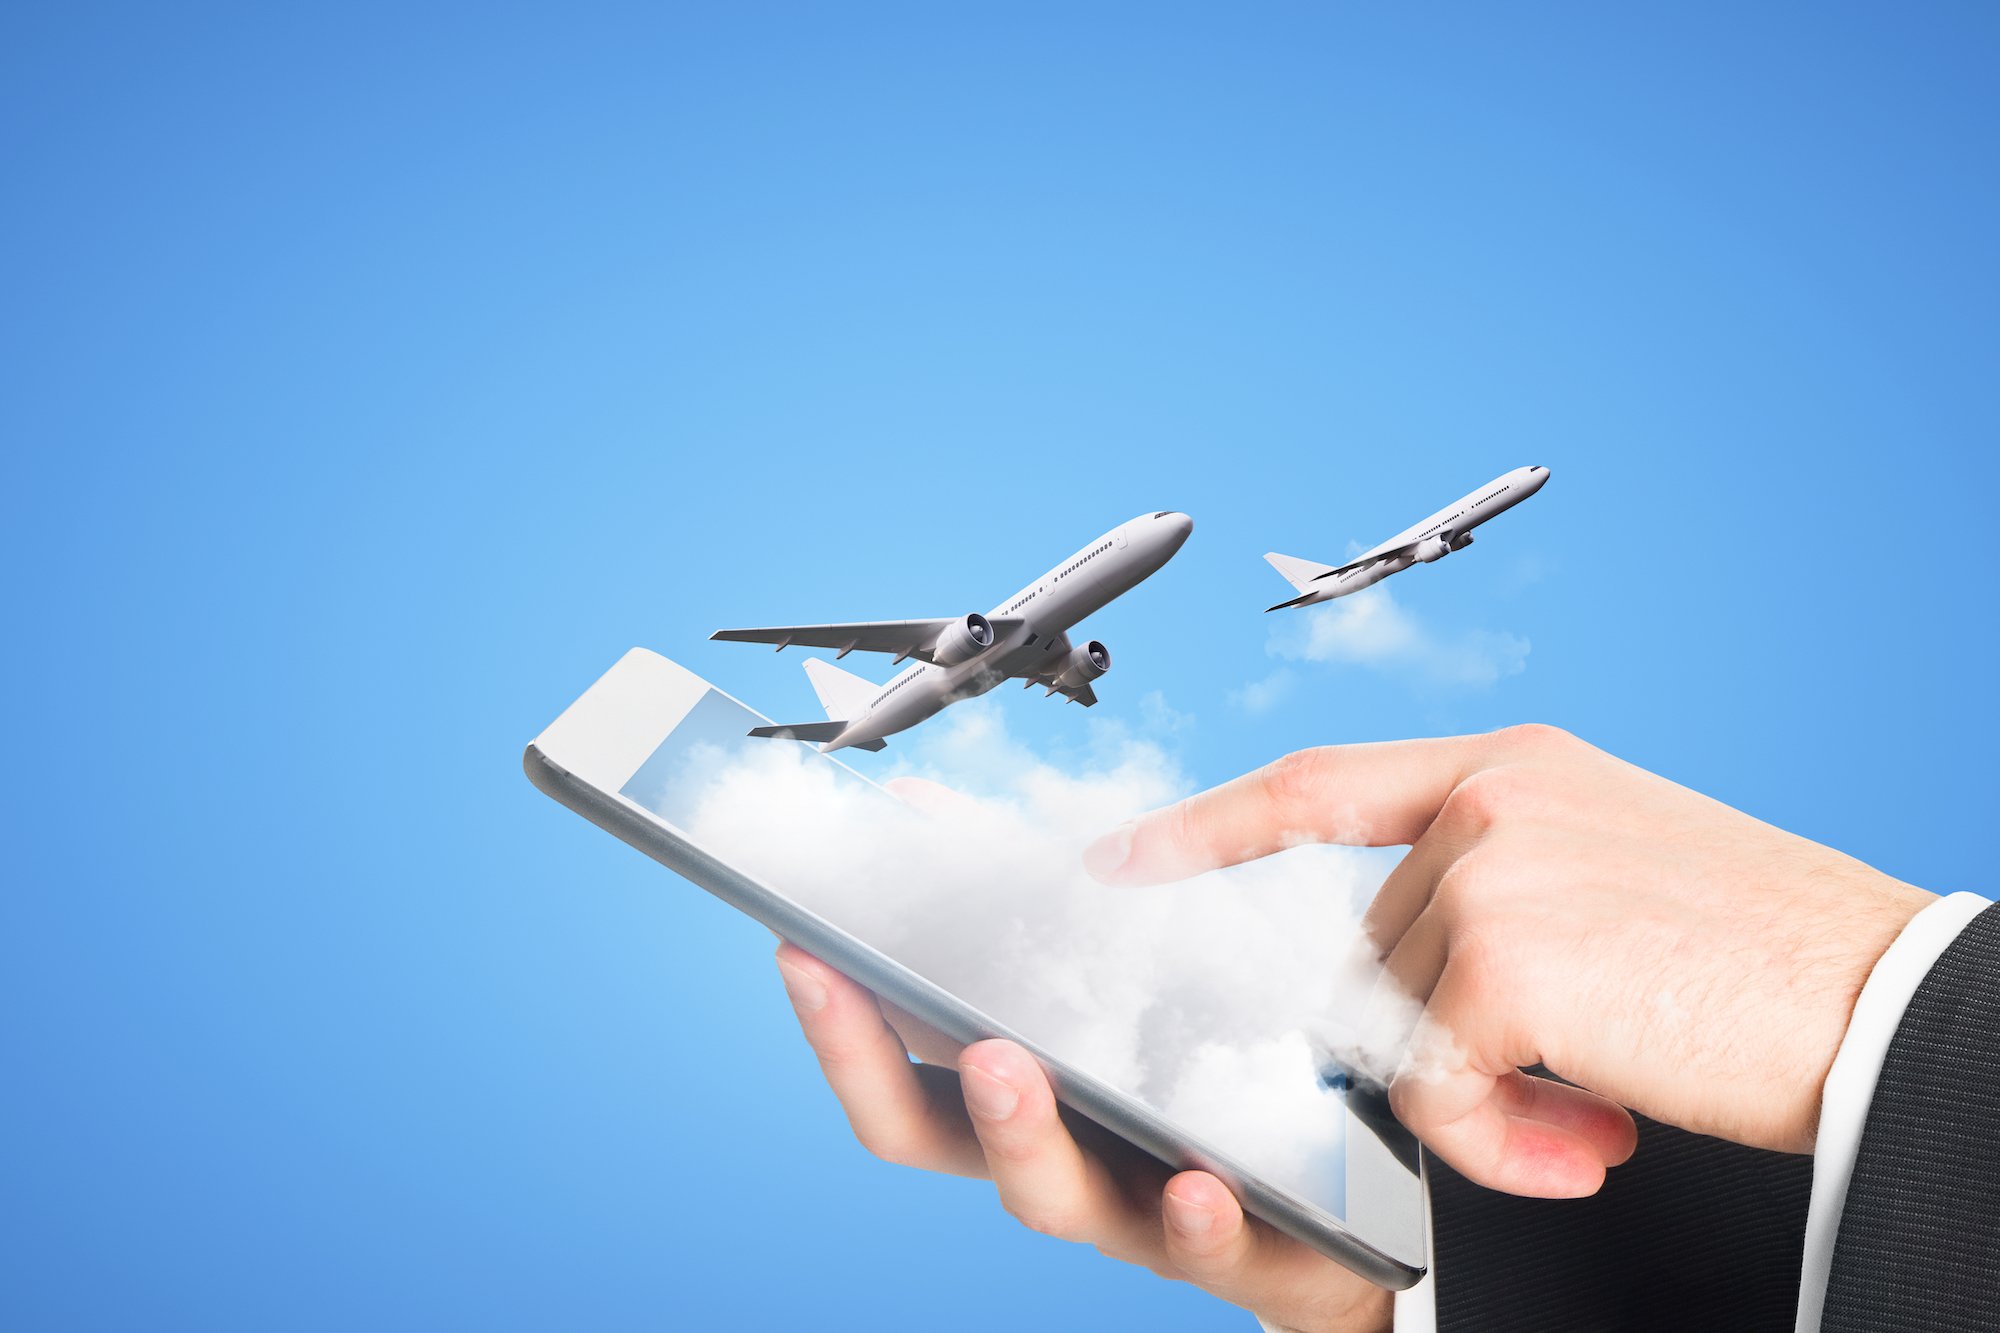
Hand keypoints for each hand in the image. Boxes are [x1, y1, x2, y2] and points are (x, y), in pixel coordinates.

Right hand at [772, 940, 1392, 1332]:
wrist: (1361, 1207)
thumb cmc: (1215, 1076)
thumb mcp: (1127, 981)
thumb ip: (1033, 913)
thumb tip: (927, 812)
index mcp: (1027, 1101)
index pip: (901, 1074)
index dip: (839, 1020)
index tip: (796, 944)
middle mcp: (1064, 1161)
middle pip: (936, 1141)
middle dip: (878, 1068)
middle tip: (849, 985)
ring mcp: (1145, 1213)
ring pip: (1059, 1196)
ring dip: (1018, 1133)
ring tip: (1000, 1064)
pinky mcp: (1251, 1250)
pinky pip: (1217, 1249)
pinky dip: (1196, 1219)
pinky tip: (1196, 1181)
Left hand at [1083, 724, 1934, 1197]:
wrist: (1890, 1005)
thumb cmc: (1765, 957)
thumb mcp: (1609, 878)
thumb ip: (1493, 894)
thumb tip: (1398, 984)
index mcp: (1509, 768)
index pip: (1319, 784)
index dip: (1210, 825)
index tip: (1122, 858)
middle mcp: (1490, 799)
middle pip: (1368, 951)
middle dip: (1437, 1047)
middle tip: (1552, 1099)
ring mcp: (1492, 868)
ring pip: (1399, 1027)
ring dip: (1484, 1105)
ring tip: (1593, 1121)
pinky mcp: (1509, 960)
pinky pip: (1434, 1086)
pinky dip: (1498, 1142)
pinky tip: (1590, 1145)